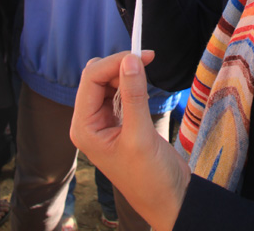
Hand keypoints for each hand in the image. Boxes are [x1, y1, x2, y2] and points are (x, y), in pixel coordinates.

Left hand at [71, 51, 190, 230]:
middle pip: (97, 77)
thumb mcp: (140, 135)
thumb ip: (133, 95)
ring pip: (108, 81)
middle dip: (119, 65)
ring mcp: (104, 121)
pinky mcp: (120, 121)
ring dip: (127, 74)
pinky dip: (132, 83)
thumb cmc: (149, 177)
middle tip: (147, 61)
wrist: (168, 198)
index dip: (114, 62)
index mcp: (84, 128)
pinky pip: (120, 91)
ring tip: (147, 77)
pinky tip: (144, 87)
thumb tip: (131, 59)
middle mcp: (90, 122)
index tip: (142, 55)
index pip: (90, 79)